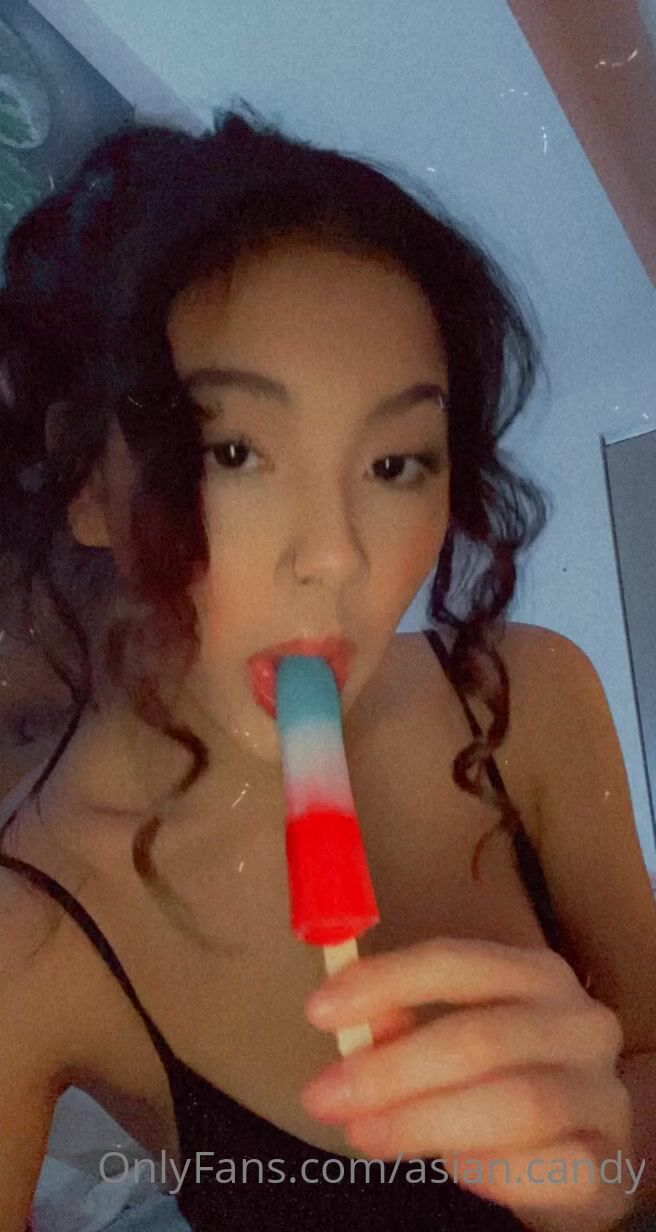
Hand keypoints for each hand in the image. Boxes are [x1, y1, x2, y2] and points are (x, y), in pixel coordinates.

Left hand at [301, 938, 633, 1230]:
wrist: (588, 1153)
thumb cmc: (506, 1082)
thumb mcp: (458, 1040)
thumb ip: (409, 1027)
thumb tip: (357, 1026)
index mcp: (536, 975)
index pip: (457, 962)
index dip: (384, 981)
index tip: (319, 1010)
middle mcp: (581, 1023)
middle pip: (480, 1036)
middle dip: (390, 1069)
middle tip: (326, 1097)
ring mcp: (603, 1092)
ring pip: (515, 1101)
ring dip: (425, 1120)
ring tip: (365, 1135)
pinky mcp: (610, 1162)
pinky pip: (549, 1166)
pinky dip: (492, 1169)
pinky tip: (450, 1169)